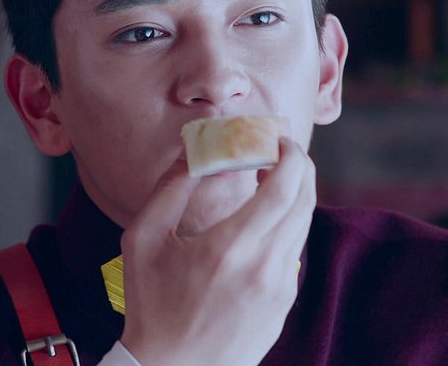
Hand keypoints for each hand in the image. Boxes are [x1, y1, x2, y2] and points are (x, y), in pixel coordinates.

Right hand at [119, 137, 314, 365]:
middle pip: (304, 202)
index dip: (290, 156)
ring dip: (295, 195)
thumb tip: (192, 150)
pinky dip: (287, 226)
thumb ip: (170, 189)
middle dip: (301, 167)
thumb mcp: (143, 240)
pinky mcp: (283, 305)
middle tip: (282, 150)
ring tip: (272, 181)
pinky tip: (263, 223)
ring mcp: (280, 289)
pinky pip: (293, 253)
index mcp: (229, 248)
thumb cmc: (150, 307)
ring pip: (303, 226)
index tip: (279, 139)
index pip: (284, 188)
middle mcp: (264, 268)